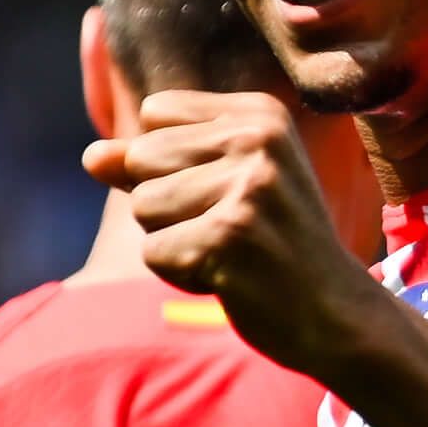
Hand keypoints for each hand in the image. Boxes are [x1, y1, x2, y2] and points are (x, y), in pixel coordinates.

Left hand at [84, 92, 377, 376]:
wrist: (337, 314)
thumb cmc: (275, 246)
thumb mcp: (222, 186)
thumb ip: (152, 164)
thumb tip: (90, 156)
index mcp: (260, 113)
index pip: (156, 112)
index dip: (172, 162)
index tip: (231, 192)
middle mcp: (256, 140)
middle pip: (141, 158)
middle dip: (168, 204)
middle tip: (232, 229)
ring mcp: (245, 187)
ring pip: (142, 206)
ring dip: (174, 241)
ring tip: (232, 252)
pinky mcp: (227, 237)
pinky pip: (153, 252)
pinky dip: (180, 275)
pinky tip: (230, 277)